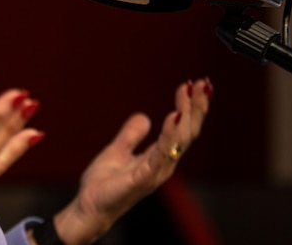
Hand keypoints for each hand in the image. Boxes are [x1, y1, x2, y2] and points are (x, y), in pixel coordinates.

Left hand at [47, 78, 212, 244]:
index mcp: (159, 157)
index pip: (182, 129)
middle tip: (203, 83)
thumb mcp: (118, 150)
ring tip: (192, 93)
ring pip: (179, 141)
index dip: (190, 107)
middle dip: (196, 107)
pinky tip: (174, 116)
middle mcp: (163, 165)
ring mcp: (154, 172)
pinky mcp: (141, 178)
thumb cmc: (104, 185)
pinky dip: (170, 135)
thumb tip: (145, 117)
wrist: (88, 208)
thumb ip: (131, 135)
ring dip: (188, 115)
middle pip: (187, 133)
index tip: (192, 84)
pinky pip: (160, 155)